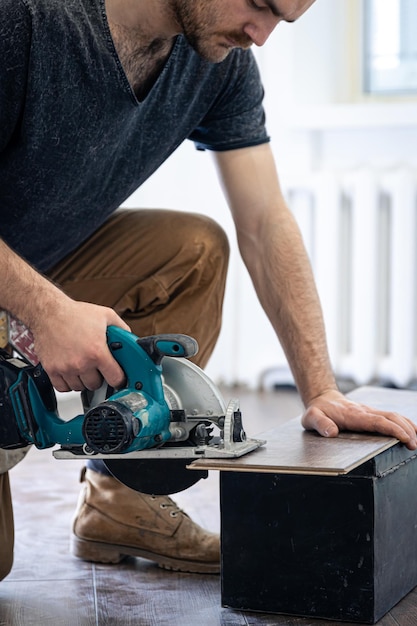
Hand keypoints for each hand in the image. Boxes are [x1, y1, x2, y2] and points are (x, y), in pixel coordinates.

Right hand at [30, 296, 130, 391]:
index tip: (117, 377)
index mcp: (97, 352)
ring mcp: (65, 368)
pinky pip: (62, 388)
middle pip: (95, 385)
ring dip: (83, 380)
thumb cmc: (74, 314)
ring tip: (83, 367)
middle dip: (99, 377)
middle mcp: (81, 363)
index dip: (119, 379)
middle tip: (96, 367)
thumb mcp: (106, 316)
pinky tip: (71, 372)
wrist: (48, 312)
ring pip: (79, 388)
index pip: (115, 378)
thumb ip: (121, 328)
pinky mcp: (51, 369)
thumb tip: (130, 339)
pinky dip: (67, 383)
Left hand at [301, 389, 416, 449]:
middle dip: (405, 430)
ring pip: (393, 416)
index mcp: (353, 415)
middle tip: (414, 445)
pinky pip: (391, 417)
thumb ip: (320, 424)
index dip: (392, 429)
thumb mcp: (311, 418)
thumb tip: (331, 432)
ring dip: (407, 426)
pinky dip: (404, 423)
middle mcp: (364, 411)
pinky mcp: (372, 414)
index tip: (404, 438)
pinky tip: (413, 431)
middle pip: (390, 418)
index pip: (377, 421)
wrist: (322, 398)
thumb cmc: (318, 411)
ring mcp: (370, 412)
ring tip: (416, 441)